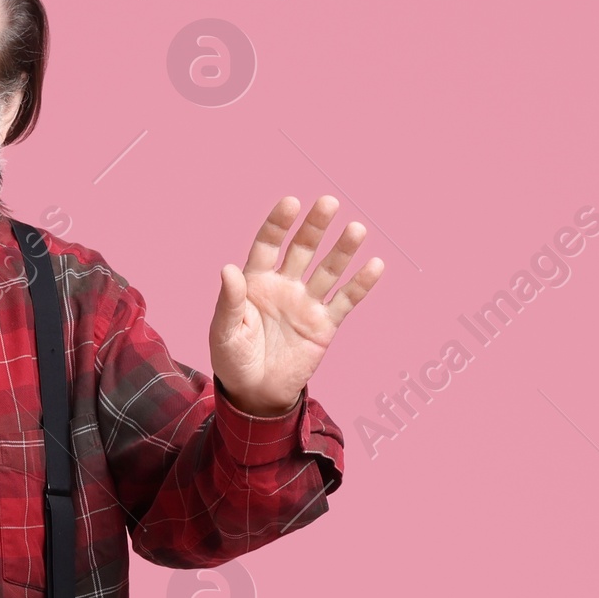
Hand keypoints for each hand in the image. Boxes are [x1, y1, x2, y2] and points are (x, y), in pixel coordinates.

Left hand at [209, 196, 383, 415]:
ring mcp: (306, 303)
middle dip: (315, 227)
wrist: (255, 394)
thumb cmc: (234, 360)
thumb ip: (229, 301)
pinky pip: (345, 301)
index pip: (269, 245)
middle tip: (329, 203)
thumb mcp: (224, 332)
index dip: (279, 224)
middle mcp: (284, 285)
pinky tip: (374, 265)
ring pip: (328, 270)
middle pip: (303, 249)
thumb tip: (228, 269)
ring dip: (342, 249)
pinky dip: (360, 284)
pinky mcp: (325, 324)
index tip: (291, 203)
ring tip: (356, 229)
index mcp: (256, 282)